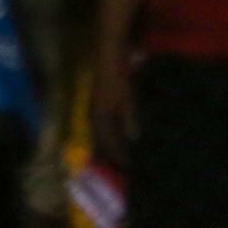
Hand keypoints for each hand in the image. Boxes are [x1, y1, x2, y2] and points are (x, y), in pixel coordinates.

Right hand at [89, 54, 134, 170]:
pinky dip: (111, 137)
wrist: (109, 57)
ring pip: (102, 137)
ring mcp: (95, 112)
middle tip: (123, 170)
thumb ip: (129, 119)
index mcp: (99, 119)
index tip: (129, 169)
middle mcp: (94, 118)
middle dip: (111, 157)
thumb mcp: (126, 99)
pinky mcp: (100, 106)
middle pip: (102, 144)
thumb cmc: (118, 78)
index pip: (108, 145)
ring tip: (119, 159)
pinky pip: (104, 128)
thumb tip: (133, 140)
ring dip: (110, 148)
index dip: (118, 158)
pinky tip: (119, 138)